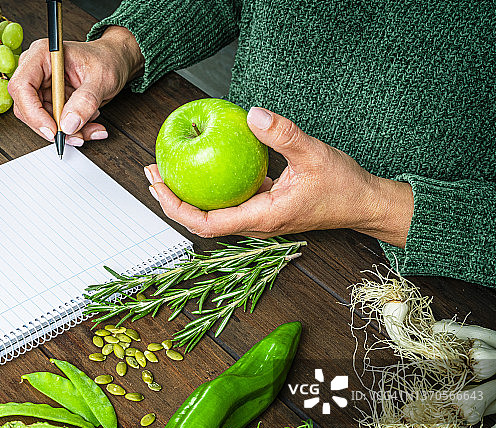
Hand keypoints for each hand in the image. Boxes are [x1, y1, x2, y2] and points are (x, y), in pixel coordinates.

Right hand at [8, 26, 142, 145]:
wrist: (115, 61)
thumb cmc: (107, 59)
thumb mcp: (101, 79)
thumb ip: (85, 101)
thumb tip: (68, 124)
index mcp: (42, 55)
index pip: (22, 86)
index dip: (33, 112)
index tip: (53, 130)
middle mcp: (37, 71)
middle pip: (26, 108)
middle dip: (53, 127)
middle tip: (76, 135)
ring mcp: (41, 87)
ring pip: (41, 121)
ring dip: (67, 132)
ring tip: (90, 127)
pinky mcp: (49, 102)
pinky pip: (53, 124)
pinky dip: (72, 131)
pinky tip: (89, 126)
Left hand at [147, 107, 414, 247]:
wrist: (364, 204)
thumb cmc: (343, 187)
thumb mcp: (315, 154)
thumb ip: (284, 135)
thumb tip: (253, 114)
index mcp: (261, 218)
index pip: (206, 224)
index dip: (178, 209)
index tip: (160, 188)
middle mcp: (255, 224)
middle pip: (201, 220)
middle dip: (172, 200)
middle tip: (152, 173)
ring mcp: (258, 218)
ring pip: (212, 212)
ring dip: (187, 195)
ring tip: (166, 171)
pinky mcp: (263, 208)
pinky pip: (228, 201)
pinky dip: (209, 187)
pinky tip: (201, 166)